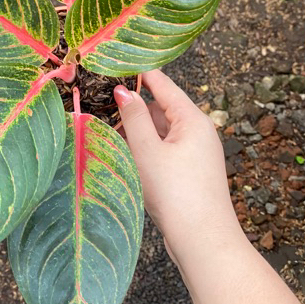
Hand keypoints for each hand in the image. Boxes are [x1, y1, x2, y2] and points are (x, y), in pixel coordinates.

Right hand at [114, 69, 242, 261]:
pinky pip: (164, 150)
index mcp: (193, 119)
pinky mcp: (190, 173)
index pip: (163, 84)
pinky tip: (126, 155)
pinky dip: (145, 148)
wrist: (203, 242)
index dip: (139, 72)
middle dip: (133, 106)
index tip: (115, 61)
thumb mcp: (147, 151)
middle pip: (161, 108)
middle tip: (101, 102)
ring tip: (107, 131)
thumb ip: (133, 117)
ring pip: (160, 131)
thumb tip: (123, 89)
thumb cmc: (176, 194)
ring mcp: (196, 153)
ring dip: (137, 130)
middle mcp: (198, 132)